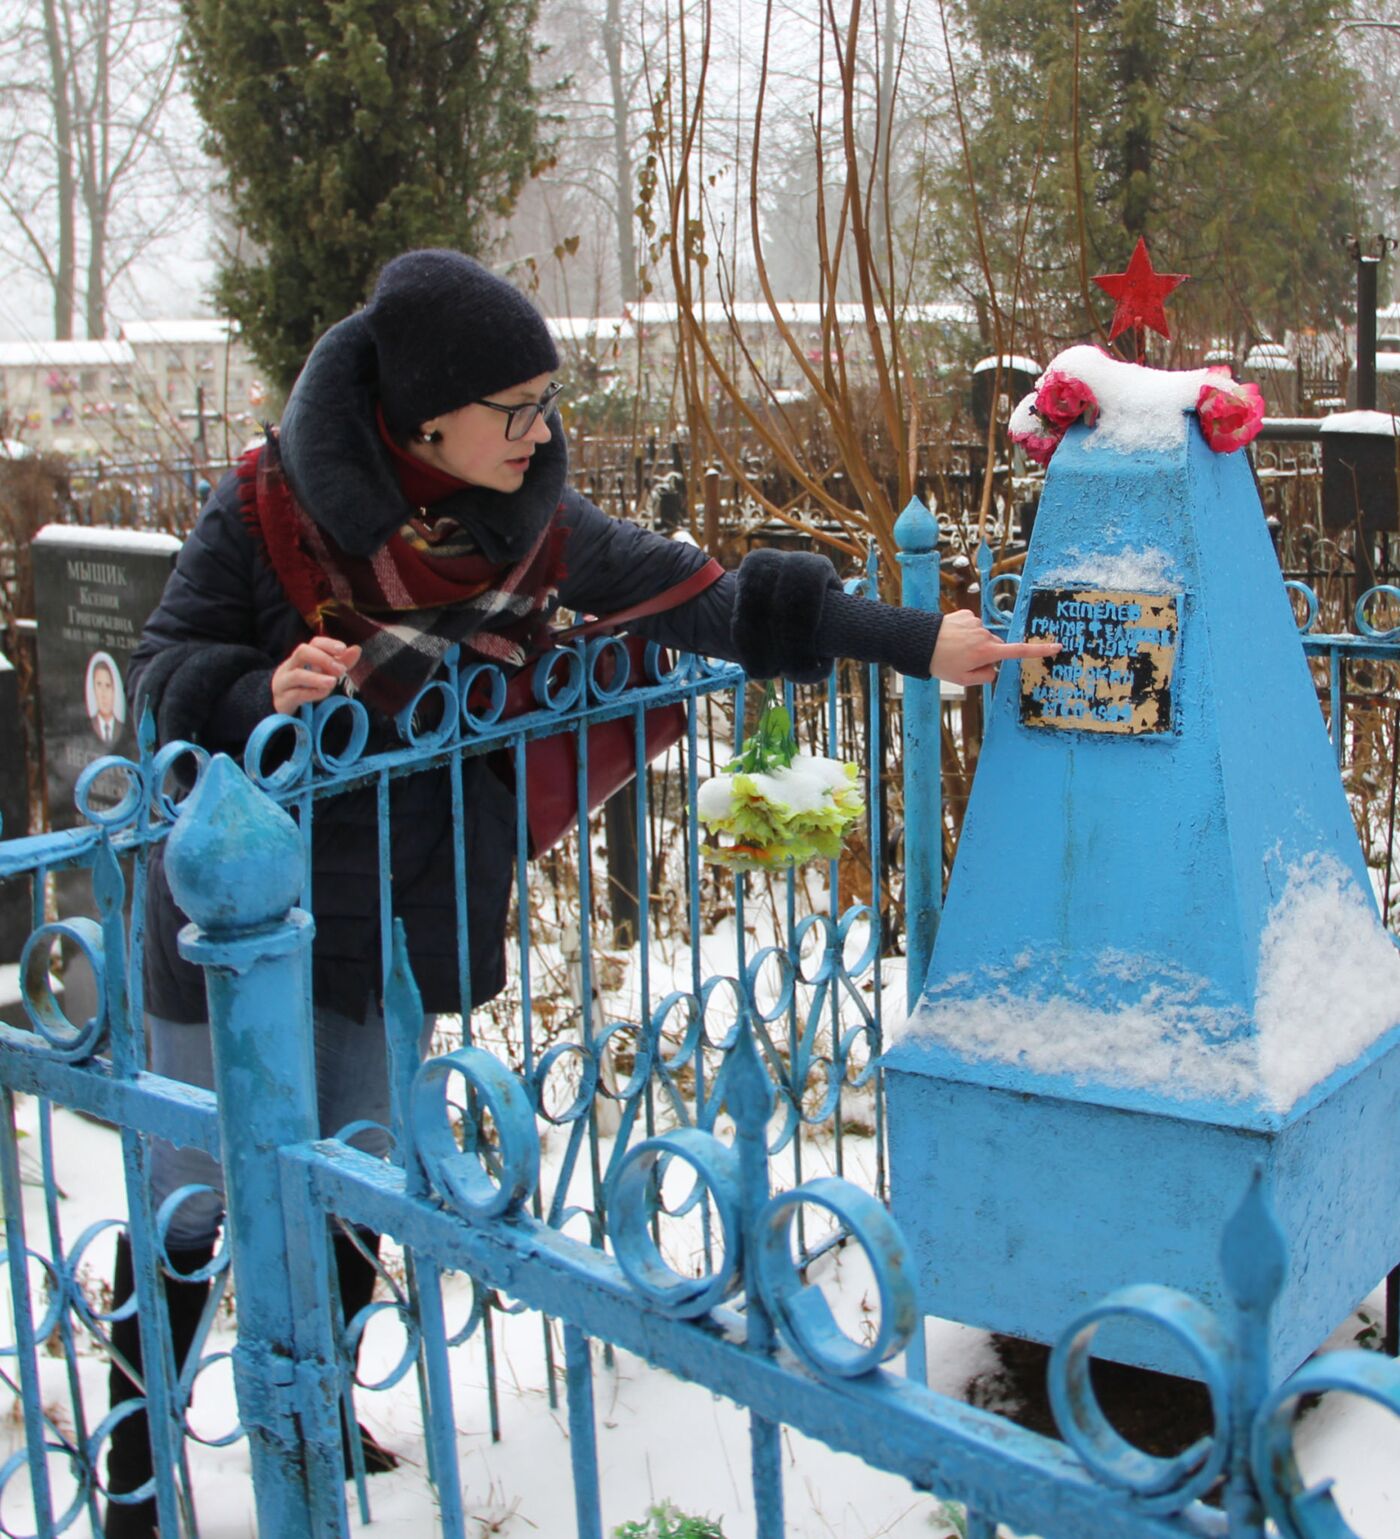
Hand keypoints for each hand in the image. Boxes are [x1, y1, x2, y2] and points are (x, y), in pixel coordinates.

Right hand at [271, 636, 361, 713]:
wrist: (280, 705)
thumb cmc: (305, 685)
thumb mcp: (323, 673)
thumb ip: (340, 662)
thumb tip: (357, 649)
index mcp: (301, 657)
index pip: (314, 643)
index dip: (328, 644)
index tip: (343, 648)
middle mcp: (290, 666)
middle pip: (302, 652)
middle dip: (323, 658)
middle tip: (341, 670)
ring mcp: (284, 683)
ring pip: (297, 675)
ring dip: (317, 677)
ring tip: (333, 682)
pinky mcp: (283, 700)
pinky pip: (296, 694)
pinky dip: (311, 693)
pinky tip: (323, 693)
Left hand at [929, 608, 1059, 685]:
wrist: (919, 642)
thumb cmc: (941, 664)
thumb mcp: (964, 680)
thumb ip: (984, 676)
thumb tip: (993, 668)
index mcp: (987, 652)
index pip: (1018, 652)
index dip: (1038, 651)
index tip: (1056, 647)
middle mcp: (985, 635)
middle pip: (995, 647)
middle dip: (985, 655)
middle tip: (963, 662)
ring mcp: (976, 623)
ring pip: (982, 637)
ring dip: (973, 644)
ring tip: (953, 649)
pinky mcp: (967, 614)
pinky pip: (973, 626)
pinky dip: (966, 632)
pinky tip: (952, 637)